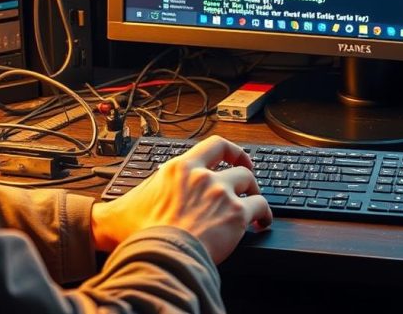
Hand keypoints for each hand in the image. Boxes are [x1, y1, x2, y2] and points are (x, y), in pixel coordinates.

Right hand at [91, 136, 272, 262]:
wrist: (157, 256)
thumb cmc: (141, 234)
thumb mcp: (138, 200)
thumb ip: (154, 190)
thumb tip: (142, 199)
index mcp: (180, 168)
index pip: (214, 145)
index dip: (231, 150)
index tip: (236, 158)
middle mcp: (203, 176)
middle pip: (238, 168)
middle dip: (246, 178)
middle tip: (248, 188)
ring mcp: (222, 193)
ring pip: (251, 184)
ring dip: (255, 195)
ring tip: (256, 208)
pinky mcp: (236, 214)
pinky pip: (261, 206)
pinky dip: (264, 214)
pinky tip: (262, 223)